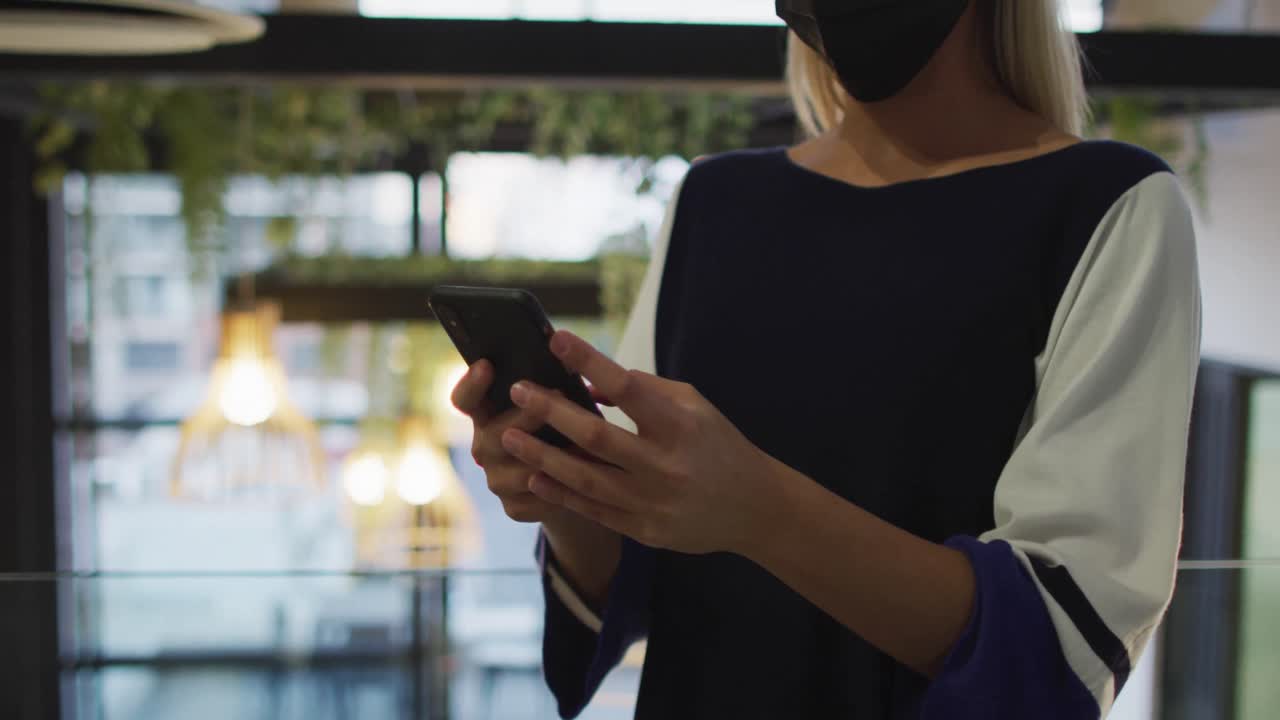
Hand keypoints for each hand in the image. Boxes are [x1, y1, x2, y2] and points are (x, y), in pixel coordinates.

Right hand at [451, 359, 572, 524]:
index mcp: (487, 414)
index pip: (465, 399)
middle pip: (495, 434)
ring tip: (583, 442)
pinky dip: (561, 487)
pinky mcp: (514, 507)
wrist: (574, 477)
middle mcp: (485, 447)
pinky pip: (537, 497)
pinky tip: (581, 478)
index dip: (471, 384)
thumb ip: (550, 389)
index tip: (487, 365)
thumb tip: (570, 360)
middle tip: (558, 394)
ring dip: (552, 456)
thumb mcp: (556, 404)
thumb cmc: (564, 426)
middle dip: (528, 415)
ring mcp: (496, 479)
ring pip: (521, 470)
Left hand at [500, 331, 784, 554]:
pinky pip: (593, 510)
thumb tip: (591, 379)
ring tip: (509, 436)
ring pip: (585, 478)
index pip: (628, 387)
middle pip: (596, 436)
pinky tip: (534, 477)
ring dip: (543, 456)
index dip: (590, 361)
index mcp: (681, 424)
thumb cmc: (718, 444)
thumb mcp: (694, 405)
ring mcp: (654, 501)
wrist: (753, 507)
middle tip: (517, 390)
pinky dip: (560, 493)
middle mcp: (666, 464)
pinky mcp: (645, 529)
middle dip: (550, 411)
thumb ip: (646, 390)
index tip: (557, 340)